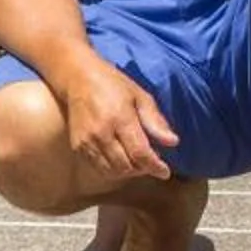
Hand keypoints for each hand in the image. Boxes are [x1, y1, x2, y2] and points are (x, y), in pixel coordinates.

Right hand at [66, 60, 175, 183]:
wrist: (78, 79)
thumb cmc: (113, 85)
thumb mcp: (140, 96)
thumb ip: (155, 121)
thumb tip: (173, 142)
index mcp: (120, 118)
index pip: (140, 153)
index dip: (155, 166)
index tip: (165, 172)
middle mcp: (101, 133)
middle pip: (126, 166)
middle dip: (143, 169)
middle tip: (151, 161)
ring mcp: (87, 141)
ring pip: (112, 171)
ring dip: (129, 171)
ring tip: (137, 160)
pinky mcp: (77, 146)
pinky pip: (99, 168)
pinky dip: (113, 169)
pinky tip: (121, 157)